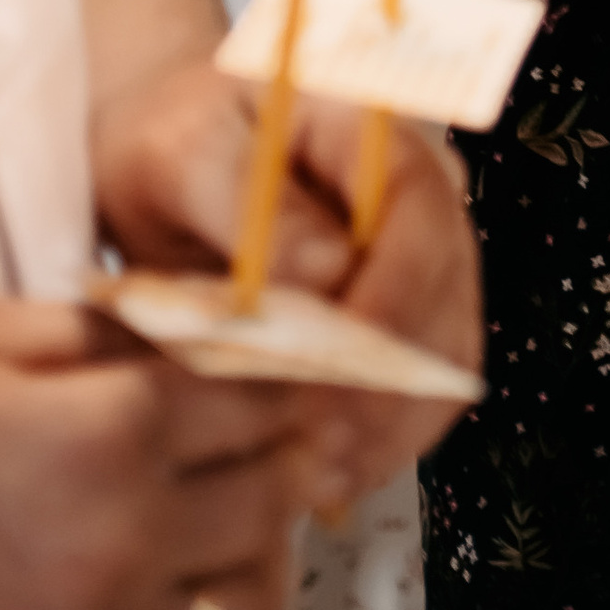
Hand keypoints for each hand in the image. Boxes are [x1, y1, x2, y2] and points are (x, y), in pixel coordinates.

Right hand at [0, 291, 302, 609]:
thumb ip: (84, 327)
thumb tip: (180, 317)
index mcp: (104, 430)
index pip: (257, 386)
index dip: (277, 364)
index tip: (281, 356)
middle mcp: (126, 537)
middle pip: (274, 483)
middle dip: (278, 445)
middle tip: (267, 425)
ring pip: (254, 584)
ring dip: (259, 541)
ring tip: (236, 509)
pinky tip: (170, 580)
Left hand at [94, 57, 480, 508]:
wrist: (165, 164)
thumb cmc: (173, 140)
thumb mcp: (182, 151)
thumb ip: (241, 197)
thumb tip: (325, 270)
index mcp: (376, 132)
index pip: (420, 210)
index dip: (393, 296)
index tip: (338, 371)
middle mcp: (416, 196)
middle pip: (444, 291)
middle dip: (390, 381)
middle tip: (322, 451)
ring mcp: (414, 259)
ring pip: (442, 350)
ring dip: (390, 421)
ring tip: (320, 477)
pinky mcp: (396, 316)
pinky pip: (415, 384)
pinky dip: (380, 435)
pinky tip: (326, 472)